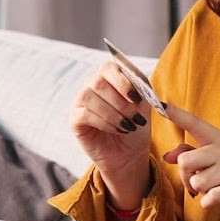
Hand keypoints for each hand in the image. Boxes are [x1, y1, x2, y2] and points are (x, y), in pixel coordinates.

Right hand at [69, 62, 153, 205]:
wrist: (129, 153)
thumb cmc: (136, 127)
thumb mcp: (144, 107)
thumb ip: (141, 91)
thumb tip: (136, 82)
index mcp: (110, 78)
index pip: (109, 67)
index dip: (122, 80)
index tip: (136, 97)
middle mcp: (92, 86)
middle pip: (98, 81)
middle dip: (120, 101)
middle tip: (135, 118)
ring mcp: (81, 102)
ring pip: (90, 97)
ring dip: (113, 113)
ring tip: (128, 126)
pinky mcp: (75, 119)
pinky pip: (85, 115)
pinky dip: (105, 123)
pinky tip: (117, 130)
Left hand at [159, 103, 219, 220]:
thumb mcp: (213, 166)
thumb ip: (191, 157)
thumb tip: (168, 156)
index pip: (196, 125)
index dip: (178, 115)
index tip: (160, 104)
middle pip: (186, 160)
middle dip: (186, 178)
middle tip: (197, 185)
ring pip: (198, 182)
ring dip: (201, 192)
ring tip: (214, 191)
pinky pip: (212, 196)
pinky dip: (209, 203)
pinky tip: (217, 201)